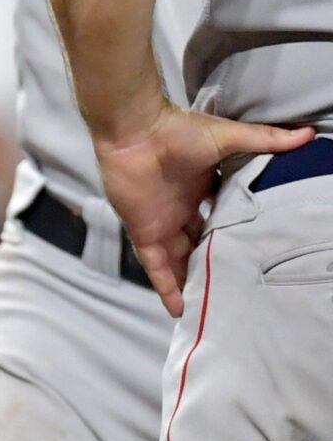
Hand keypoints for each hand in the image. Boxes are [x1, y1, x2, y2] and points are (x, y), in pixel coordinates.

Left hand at [93, 100, 314, 314]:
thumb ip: (265, 140)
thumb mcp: (228, 138)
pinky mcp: (144, 232)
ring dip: (194, 282)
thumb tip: (306, 134)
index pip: (222, 218)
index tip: (257, 252)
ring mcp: (162, 223)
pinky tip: (180, 310)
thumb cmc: (176, 130)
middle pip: (202, 244)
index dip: (236, 234)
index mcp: (202, 189)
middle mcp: (182, 210)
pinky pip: (156, 267)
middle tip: (239, 287)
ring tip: (215, 308)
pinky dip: (166, 287)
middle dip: (216, 263)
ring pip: (181, 261)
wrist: (134, 130)